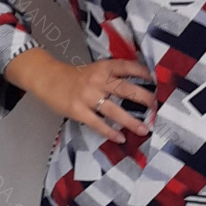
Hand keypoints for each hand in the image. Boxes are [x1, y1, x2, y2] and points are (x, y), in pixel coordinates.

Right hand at [5, 49, 155, 143]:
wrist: (48, 79)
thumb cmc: (75, 77)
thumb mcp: (95, 69)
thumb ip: (113, 75)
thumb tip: (138, 87)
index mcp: (103, 67)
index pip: (128, 67)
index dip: (144, 73)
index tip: (157, 81)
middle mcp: (98, 80)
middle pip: (126, 89)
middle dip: (144, 99)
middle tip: (157, 107)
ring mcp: (88, 96)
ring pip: (114, 110)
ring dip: (131, 121)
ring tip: (144, 129)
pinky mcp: (78, 111)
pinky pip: (98, 123)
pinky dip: (110, 132)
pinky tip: (120, 138)